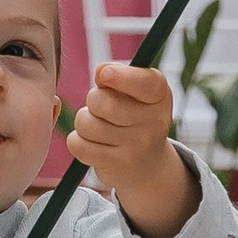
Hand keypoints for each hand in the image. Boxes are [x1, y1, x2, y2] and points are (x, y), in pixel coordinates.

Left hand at [70, 61, 192, 236]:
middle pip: (104, 102)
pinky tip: (92, 142)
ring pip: (87, 124)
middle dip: (93, 100)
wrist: (147, 162)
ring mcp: (137, 147)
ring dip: (84, 121)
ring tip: (99, 125)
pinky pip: (79, 145)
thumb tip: (101, 72)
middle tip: (100, 106)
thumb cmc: (134, 115)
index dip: (120, 77)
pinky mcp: (117, 166)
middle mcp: (154, 122)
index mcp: (160, 95)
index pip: (144, 83)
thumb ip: (119, 75)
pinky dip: (77, 140)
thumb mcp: (136, 91)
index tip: (103, 75)